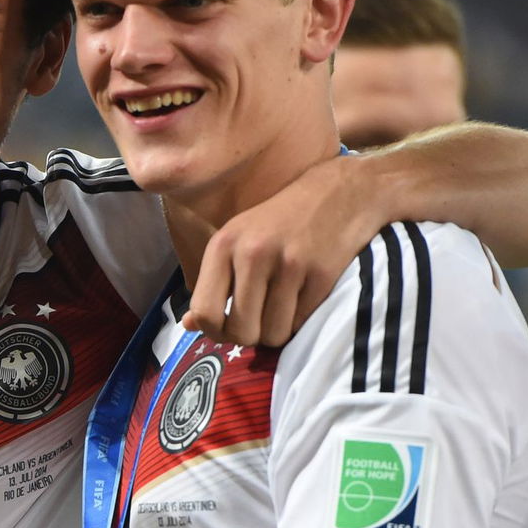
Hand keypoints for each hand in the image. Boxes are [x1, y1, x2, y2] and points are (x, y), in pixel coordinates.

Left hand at [185, 151, 372, 346]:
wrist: (340, 191)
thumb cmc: (279, 221)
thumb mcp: (236, 240)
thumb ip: (212, 283)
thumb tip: (188, 324)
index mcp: (223, 246)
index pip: (204, 312)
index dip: (214, 331)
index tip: (227, 327)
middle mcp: (252, 254)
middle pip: (241, 331)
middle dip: (250, 336)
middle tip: (259, 321)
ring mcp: (289, 264)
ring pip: (273, 334)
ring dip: (277, 331)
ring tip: (281, 309)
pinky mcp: (321, 274)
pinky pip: (301, 323)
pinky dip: (300, 320)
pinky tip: (302, 298)